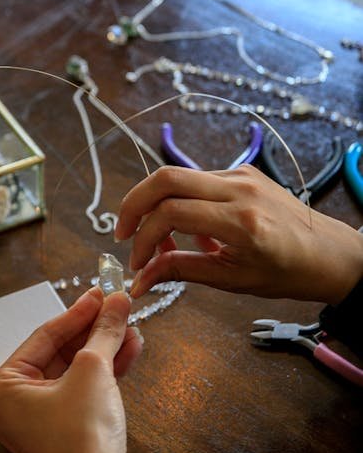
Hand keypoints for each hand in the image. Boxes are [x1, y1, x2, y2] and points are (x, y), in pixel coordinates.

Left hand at [0, 288, 141, 452]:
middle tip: (118, 305)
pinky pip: (82, 390)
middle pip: (60, 352)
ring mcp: (40, 418)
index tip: (102, 291)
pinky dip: (105, 372)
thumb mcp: (93, 370)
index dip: (77, 311)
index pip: (44, 335)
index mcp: (4, 386)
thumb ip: (103, 331)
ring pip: (75, 371)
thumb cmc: (81, 434)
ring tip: (132, 325)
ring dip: (104, 348)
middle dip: (94, 330)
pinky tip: (131, 349)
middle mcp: (15, 402)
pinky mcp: (64, 430)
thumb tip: (116, 301)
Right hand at [115, 164, 362, 304]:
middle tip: (123, 234)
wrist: (331, 253)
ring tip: (161, 243)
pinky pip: (197, 180)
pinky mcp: (242, 171)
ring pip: (178, 176)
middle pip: (165, 178)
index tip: (136, 263)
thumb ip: (181, 272)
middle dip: (134, 204)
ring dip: (156, 205)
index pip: (171, 213)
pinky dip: (180, 202)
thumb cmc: (287, 272)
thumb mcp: (232, 280)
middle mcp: (239, 188)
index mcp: (241, 220)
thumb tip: (139, 281)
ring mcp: (241, 174)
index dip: (143, 238)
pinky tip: (190, 233)